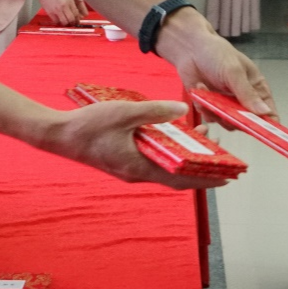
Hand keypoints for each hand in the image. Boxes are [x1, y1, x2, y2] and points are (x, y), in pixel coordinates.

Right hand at [36, 0, 81, 25]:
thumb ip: (71, 4)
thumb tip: (75, 12)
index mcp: (69, 1)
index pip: (76, 13)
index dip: (77, 19)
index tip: (77, 21)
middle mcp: (64, 6)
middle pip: (71, 19)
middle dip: (73, 23)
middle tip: (72, 24)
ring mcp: (57, 10)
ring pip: (64, 22)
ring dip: (66, 24)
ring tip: (66, 23)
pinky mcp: (50, 13)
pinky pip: (56, 21)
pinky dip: (58, 22)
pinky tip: (59, 20)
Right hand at [44, 98, 228, 189]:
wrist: (59, 135)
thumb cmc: (90, 125)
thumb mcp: (125, 112)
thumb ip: (155, 111)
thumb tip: (183, 110)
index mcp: (140, 166)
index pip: (181, 179)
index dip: (206, 179)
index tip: (228, 177)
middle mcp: (138, 173)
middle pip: (177, 177)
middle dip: (202, 172)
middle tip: (225, 163)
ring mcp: (130, 169)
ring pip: (166, 169)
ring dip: (186, 163)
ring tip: (206, 150)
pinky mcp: (124, 162)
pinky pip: (154, 162)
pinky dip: (170, 156)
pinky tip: (175, 141)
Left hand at [157, 8, 277, 119]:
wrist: (189, 48)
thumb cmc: (216, 53)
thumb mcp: (234, 72)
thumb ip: (247, 94)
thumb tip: (264, 112)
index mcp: (256, 87)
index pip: (269, 112)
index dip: (268, 125)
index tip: (263, 133)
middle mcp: (243, 98)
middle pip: (247, 122)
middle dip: (236, 119)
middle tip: (226, 110)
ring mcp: (226, 104)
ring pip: (228, 123)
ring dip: (217, 112)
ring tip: (209, 93)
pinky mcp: (210, 106)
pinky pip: (210, 118)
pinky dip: (204, 107)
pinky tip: (200, 88)